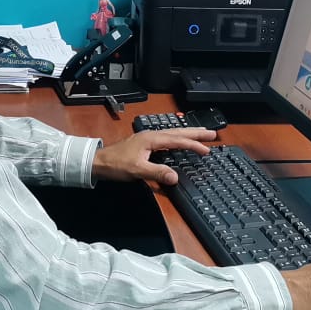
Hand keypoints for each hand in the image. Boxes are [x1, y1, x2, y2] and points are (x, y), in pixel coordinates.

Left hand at [91, 128, 216, 184]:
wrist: (97, 162)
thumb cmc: (115, 165)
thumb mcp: (137, 170)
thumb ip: (157, 173)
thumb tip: (175, 177)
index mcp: (152, 139)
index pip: (178, 140)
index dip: (193, 145)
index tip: (207, 150)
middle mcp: (151, 135)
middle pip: (178, 132)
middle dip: (196, 133)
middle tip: (212, 133)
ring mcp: (147, 138)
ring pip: (173, 133)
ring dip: (188, 134)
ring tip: (201, 133)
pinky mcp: (144, 143)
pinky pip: (167, 138)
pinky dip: (178, 138)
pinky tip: (179, 141)